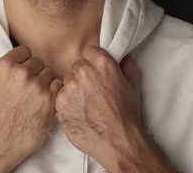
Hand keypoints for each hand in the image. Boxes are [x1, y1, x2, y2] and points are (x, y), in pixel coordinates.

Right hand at [0, 46, 62, 169]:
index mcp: (5, 66)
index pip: (25, 51)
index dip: (24, 60)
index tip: (22, 70)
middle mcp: (22, 73)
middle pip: (38, 61)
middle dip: (34, 71)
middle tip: (28, 85)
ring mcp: (37, 87)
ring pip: (49, 73)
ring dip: (45, 81)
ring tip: (36, 93)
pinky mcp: (49, 101)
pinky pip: (57, 86)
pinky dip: (53, 91)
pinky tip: (44, 99)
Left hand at [54, 46, 141, 168]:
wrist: (117, 141)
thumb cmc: (127, 114)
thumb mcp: (132, 84)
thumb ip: (126, 64)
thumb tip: (122, 54)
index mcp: (101, 64)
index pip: (88, 51)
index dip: (92, 62)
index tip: (96, 72)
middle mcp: (83, 72)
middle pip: (76, 67)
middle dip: (83, 77)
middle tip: (92, 92)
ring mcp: (69, 87)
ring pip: (67, 82)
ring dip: (73, 90)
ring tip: (86, 105)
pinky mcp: (59, 102)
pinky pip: (60, 96)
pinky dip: (66, 103)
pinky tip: (78, 112)